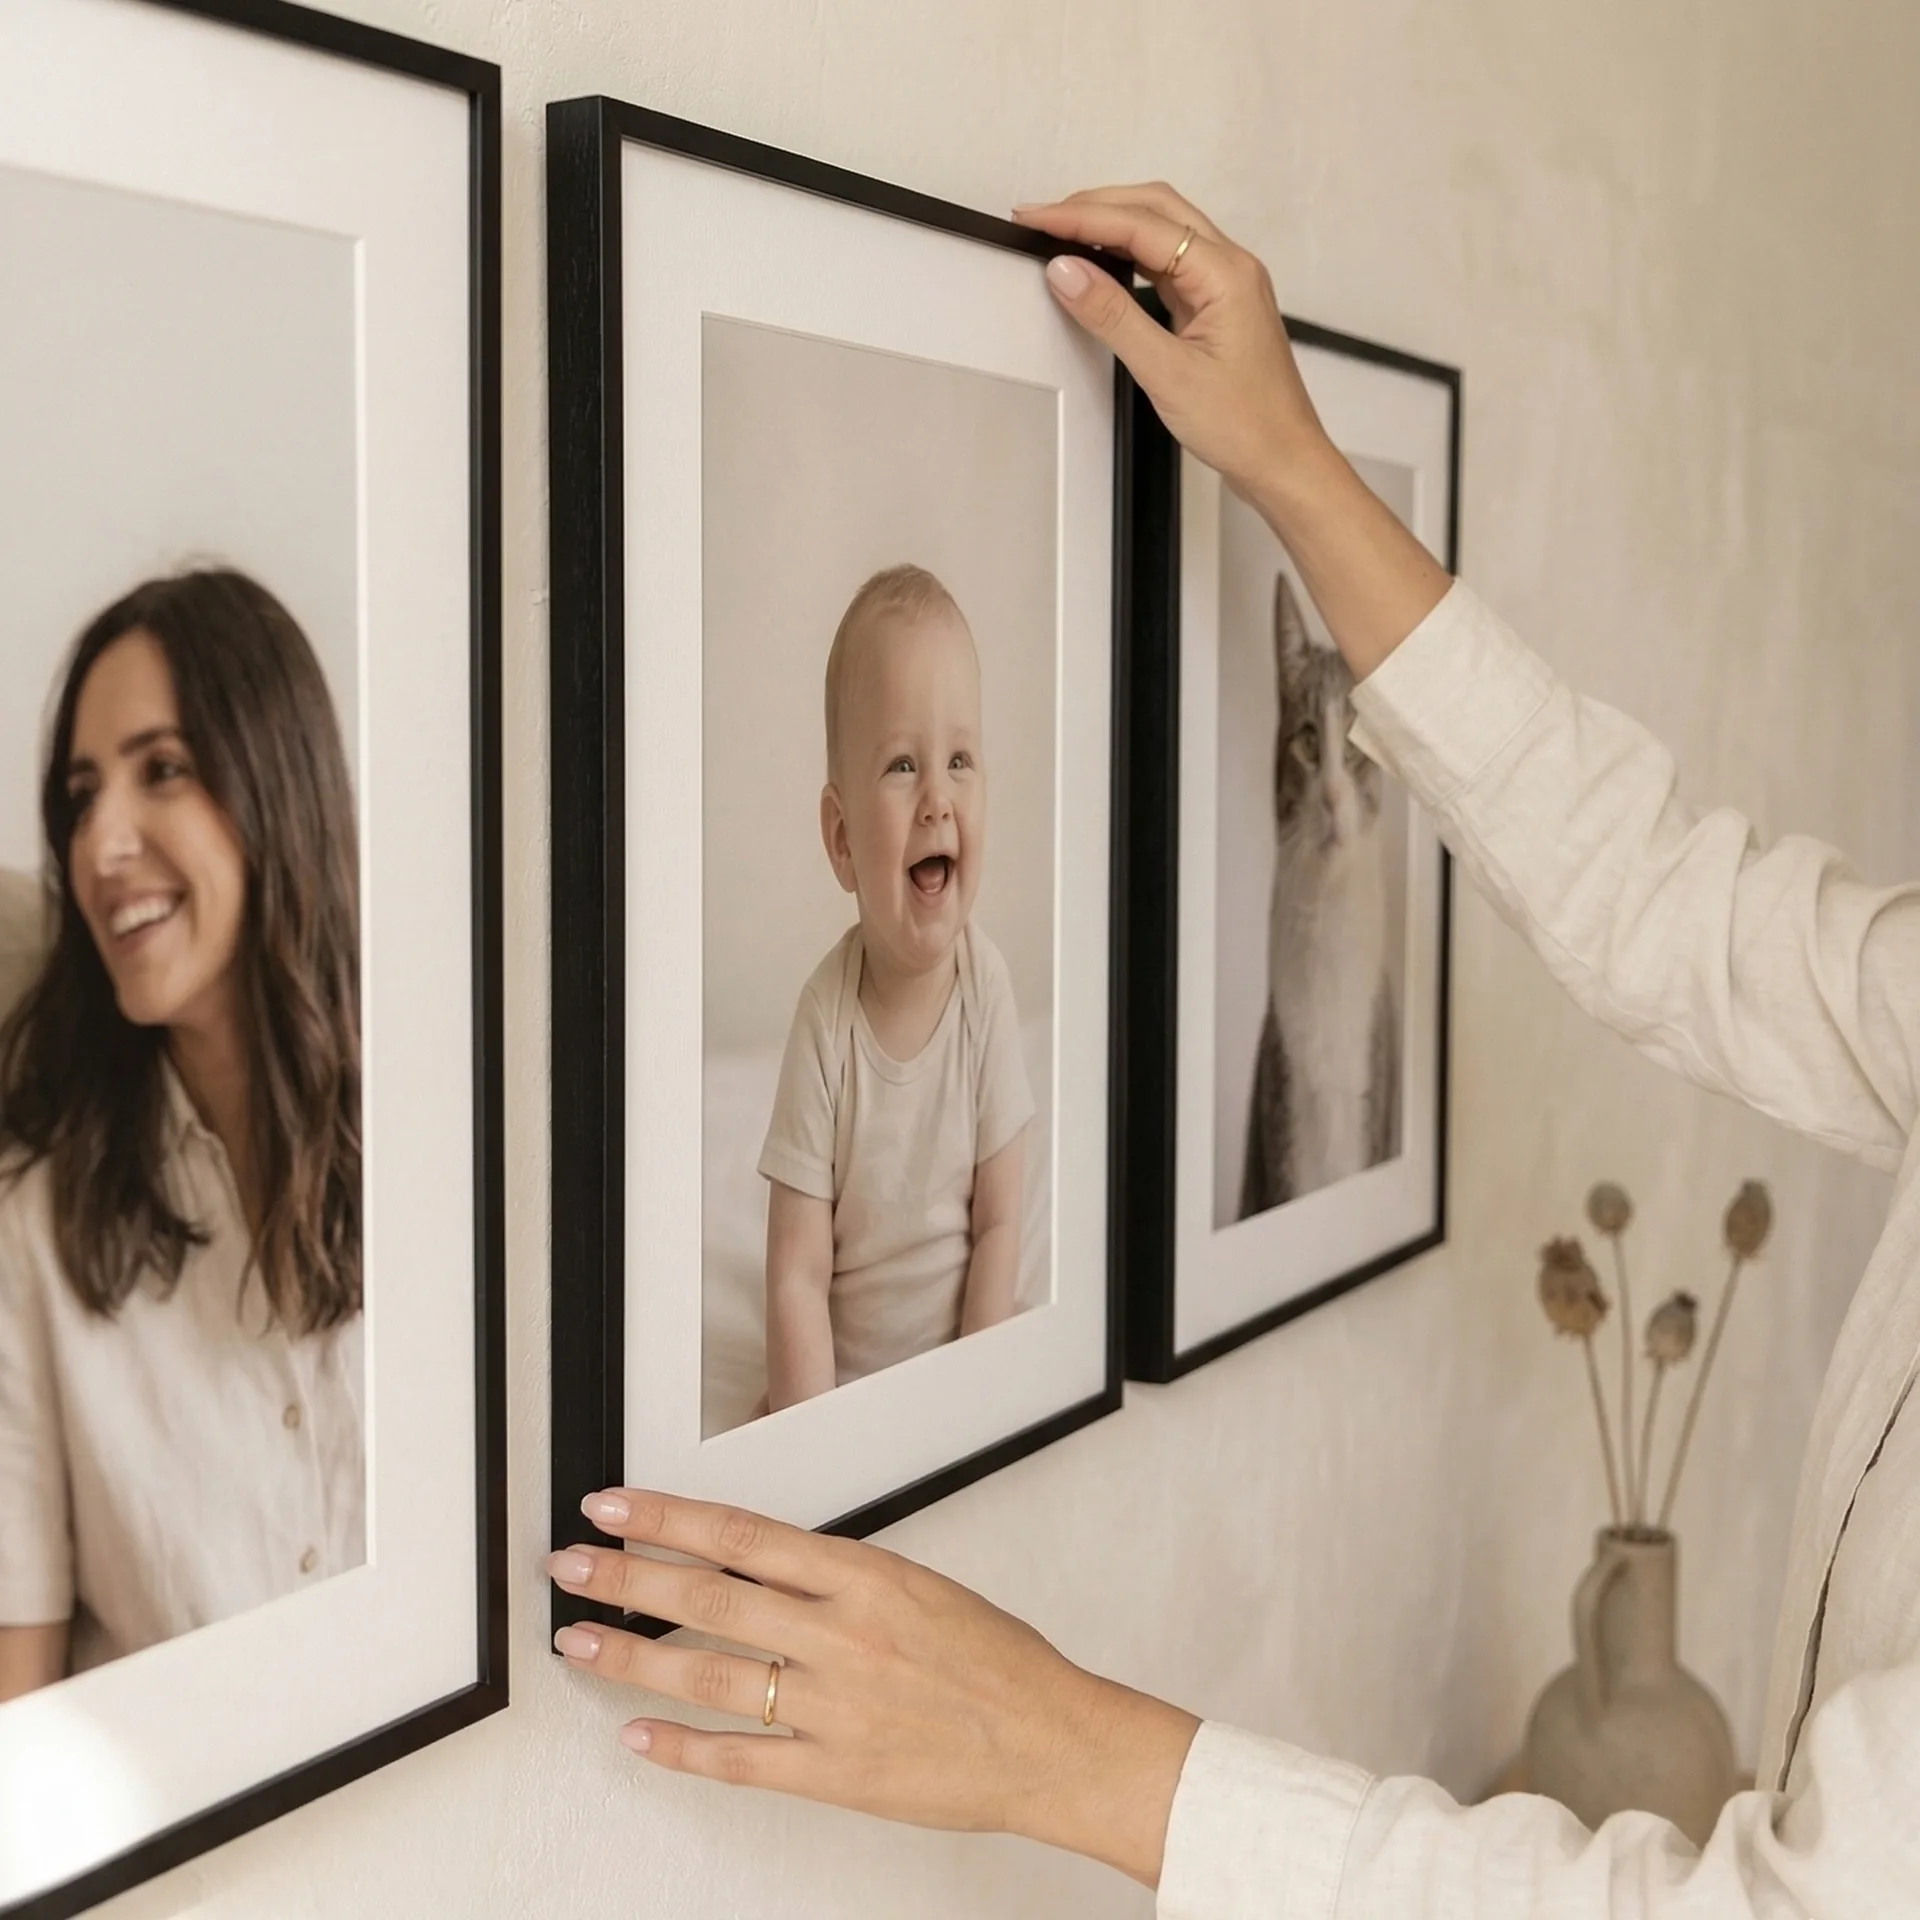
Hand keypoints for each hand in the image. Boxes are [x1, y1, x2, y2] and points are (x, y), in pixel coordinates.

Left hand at [548, 1488, 1199, 1886]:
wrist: (1052, 1741)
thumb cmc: (997, 1662)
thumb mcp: (920, 1586)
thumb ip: (838, 1577)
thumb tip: (757, 1561)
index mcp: (864, 1577)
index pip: (742, 1535)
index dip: (668, 1518)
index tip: (615, 1506)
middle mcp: (841, 1636)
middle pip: (710, 1598)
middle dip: (628, 1580)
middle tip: (571, 1569)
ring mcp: (833, 1708)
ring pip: (710, 1675)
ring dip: (635, 1657)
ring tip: (581, 1645)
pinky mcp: (834, 1774)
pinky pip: (741, 1760)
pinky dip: (681, 1748)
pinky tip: (638, 1735)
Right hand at [1018, 180, 1451, 679]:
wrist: (1284, 462)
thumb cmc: (1244, 426)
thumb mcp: (1166, 373)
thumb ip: (1112, 317)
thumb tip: (1066, 271)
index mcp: (1225, 273)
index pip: (1141, 225)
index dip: (1082, 217)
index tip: (1035, 217)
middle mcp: (1230, 266)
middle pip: (1156, 208)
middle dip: (1096, 206)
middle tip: (1043, 218)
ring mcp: (1225, 284)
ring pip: (1164, 230)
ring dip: (1114, 224)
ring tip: (1064, 233)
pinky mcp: (1217, 305)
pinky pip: (1170, 262)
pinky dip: (1131, 255)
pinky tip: (1104, 263)